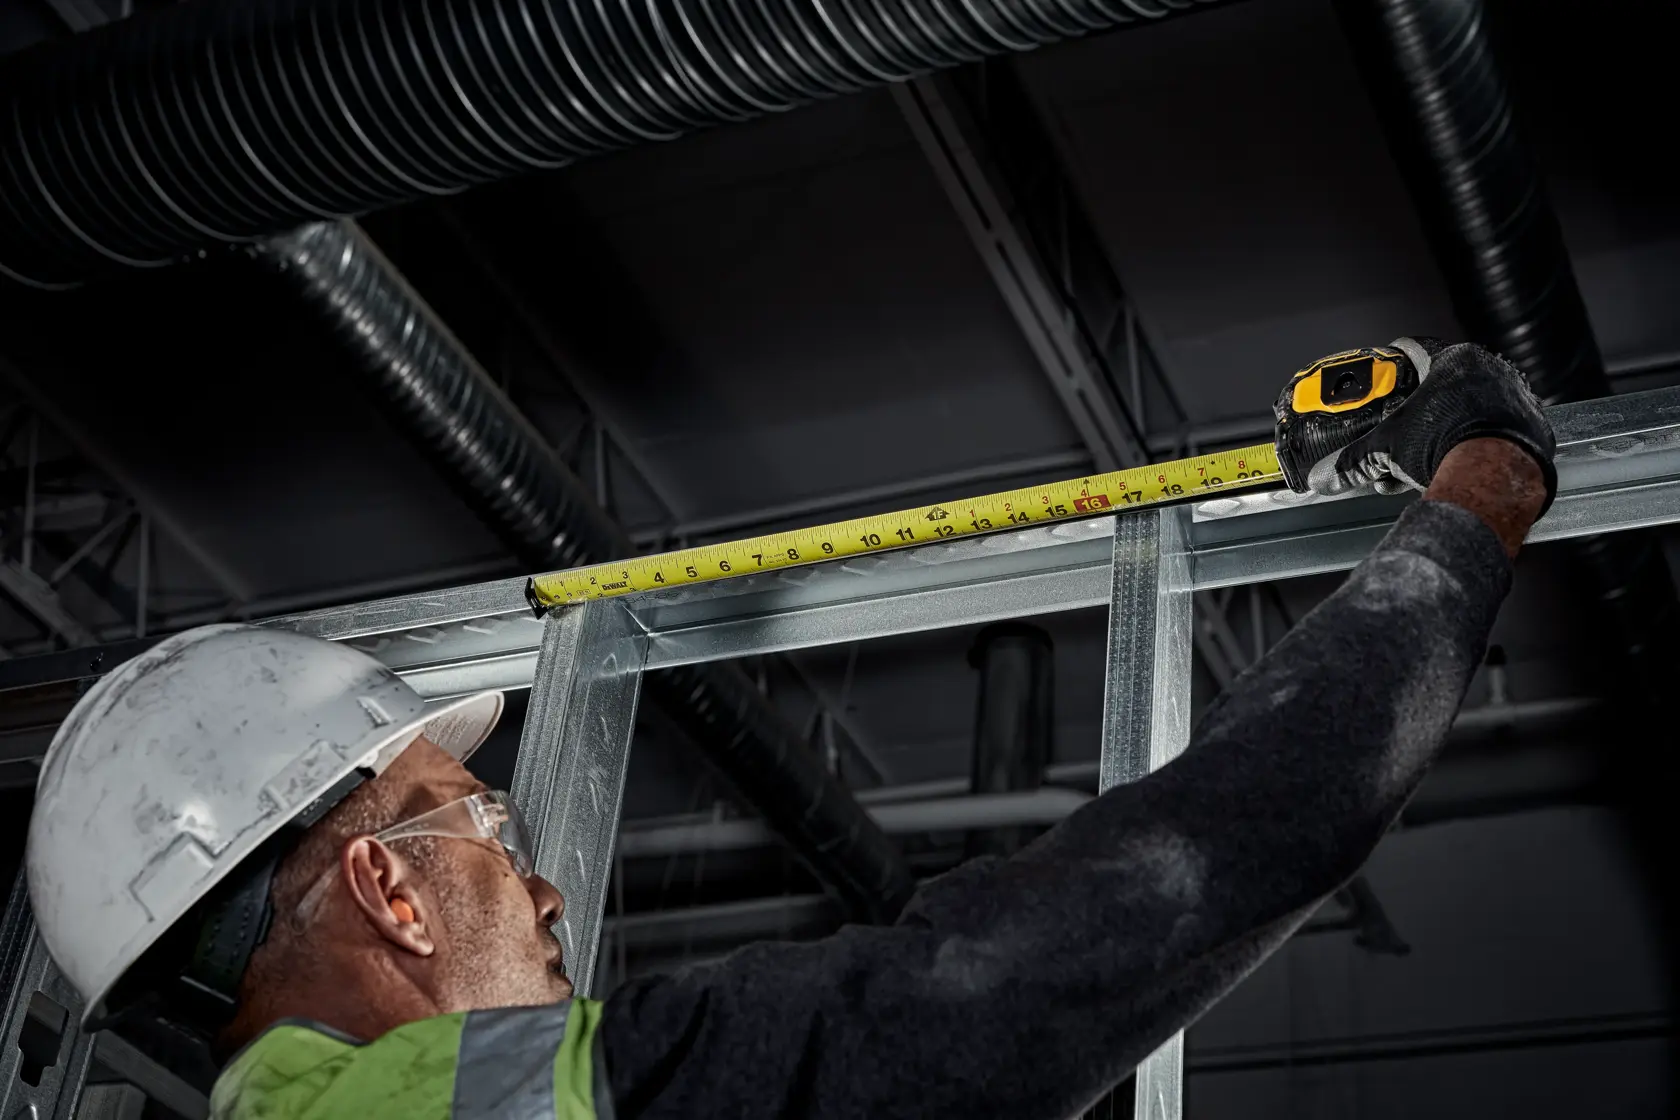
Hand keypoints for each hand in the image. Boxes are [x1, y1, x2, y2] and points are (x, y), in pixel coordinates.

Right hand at [1274, 338, 1556, 511]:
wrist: (1495, 476)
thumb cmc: (1447, 444)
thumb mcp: (1389, 448)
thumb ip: (1356, 458)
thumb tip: (1328, 473)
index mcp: (1455, 361)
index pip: (1416, 350)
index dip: (1394, 361)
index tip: (1386, 368)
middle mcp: (1491, 371)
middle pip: (1445, 383)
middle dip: (1421, 406)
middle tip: (1402, 423)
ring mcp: (1515, 397)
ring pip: (1470, 407)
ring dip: (1447, 428)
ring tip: (1425, 455)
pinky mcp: (1531, 426)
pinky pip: (1496, 429)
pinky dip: (1477, 444)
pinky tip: (1456, 463)